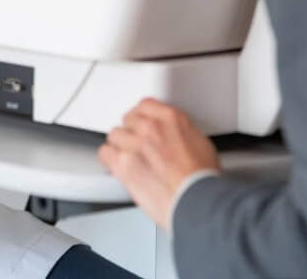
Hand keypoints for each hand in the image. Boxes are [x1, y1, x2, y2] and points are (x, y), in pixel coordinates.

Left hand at [98, 99, 219, 228]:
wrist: (195, 200)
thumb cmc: (201, 179)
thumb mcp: (200, 143)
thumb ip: (180, 132)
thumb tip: (173, 136)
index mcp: (170, 118)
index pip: (145, 105)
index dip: (142, 118)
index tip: (141, 126)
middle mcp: (150, 127)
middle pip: (128, 120)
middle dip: (133, 133)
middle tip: (138, 148)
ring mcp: (135, 144)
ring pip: (115, 136)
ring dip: (121, 147)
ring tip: (130, 161)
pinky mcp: (123, 163)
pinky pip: (105, 153)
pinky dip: (110, 160)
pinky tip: (118, 167)